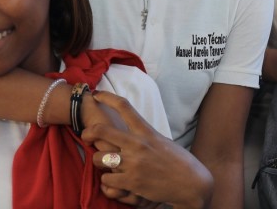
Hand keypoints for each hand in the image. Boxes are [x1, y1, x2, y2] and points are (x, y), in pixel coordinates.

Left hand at [82, 91, 213, 208]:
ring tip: (104, 164)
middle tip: (86, 136)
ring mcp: (133, 163)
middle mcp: (138, 144)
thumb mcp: (161, 140)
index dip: (106, 97)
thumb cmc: (178, 161)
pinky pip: (106, 180)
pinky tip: (113, 181)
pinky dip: (107, 182)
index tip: (96, 95)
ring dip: (98, 162)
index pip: (124, 107)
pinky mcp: (132, 182)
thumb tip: (133, 129)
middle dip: (88, 133)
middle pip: (102, 130)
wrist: (190, 182)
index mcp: (146, 131)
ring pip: (99, 158)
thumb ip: (145, 135)